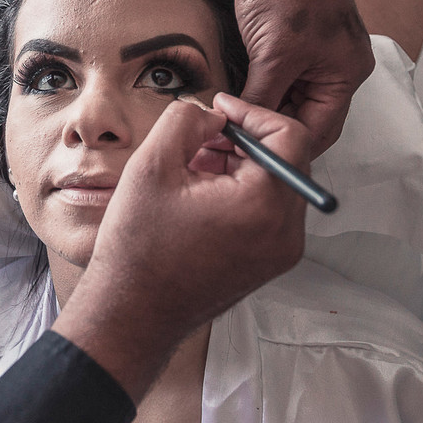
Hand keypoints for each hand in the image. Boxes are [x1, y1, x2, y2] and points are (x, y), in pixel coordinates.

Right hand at [52, 94, 308, 401]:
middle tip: (200, 138)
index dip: (252, 111)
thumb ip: (186, 120)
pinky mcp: (268, 263)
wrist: (133, 313)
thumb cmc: (139, 249)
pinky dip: (241, 193)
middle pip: (286, 159)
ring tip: (192, 169)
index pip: (289, 135)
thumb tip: (212, 115)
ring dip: (241, 166)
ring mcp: (280, 252)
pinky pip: (268, 212)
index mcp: (264, 204)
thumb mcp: (151, 165)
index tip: (220, 109)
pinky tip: (198, 196)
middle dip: (243, 140)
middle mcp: (285, 232)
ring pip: (277, 184)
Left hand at [213, 0, 373, 155]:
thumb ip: (263, 98)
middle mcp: (334, 65)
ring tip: (227, 132)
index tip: (251, 163)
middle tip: (234, 152)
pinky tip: (229, 106)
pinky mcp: (283, 42)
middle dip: (270, 134)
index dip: (288, 149)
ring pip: (284, 101)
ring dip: (258, 115)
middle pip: (303, 118)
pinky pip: (270, 82)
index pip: (321, 130)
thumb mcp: (274, 54)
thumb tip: (243, 133)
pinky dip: (252, 94)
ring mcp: (309, 53)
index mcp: (347, 71)